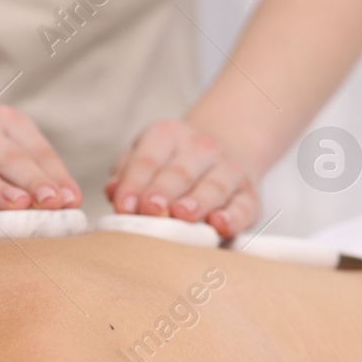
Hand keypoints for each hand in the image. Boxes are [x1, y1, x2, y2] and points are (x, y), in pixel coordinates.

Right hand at [0, 104, 80, 211]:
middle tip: (50, 202)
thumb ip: (34, 171)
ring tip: (17, 205)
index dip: (54, 175)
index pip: (35, 150)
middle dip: (30, 180)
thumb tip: (69, 202)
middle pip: (7, 157)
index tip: (71, 200)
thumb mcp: (7, 147)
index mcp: (5, 121)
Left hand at [105, 118, 260, 237]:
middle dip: (163, 191)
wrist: (222, 153)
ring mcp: (229, 170)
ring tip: (181, 215)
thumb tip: (112, 192)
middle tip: (149, 209)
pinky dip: (233, 217)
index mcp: (167, 135)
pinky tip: (220, 225)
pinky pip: (243, 207)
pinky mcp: (249, 196)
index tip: (123, 207)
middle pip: (179, 172)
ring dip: (197, 202)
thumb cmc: (169, 164)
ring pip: (213, 187)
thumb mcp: (145, 155)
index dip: (134, 184)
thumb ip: (126, 174)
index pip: (147, 160)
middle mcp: (202, 148)